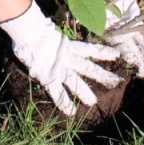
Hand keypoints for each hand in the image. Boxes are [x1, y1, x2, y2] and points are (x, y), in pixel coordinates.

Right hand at [0, 1, 120, 115]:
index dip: (103, 51)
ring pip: (75, 81)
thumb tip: (49, 33)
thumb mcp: (46, 34)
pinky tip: (70, 112)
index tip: (117, 55)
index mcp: (67, 46)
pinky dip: (63, 102)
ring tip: (93, 102)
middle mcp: (66, 57)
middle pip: (88, 67)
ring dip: (85, 92)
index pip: (90, 49)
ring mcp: (58, 67)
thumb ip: (51, 37)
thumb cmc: (32, 32)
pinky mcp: (48, 76)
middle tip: (116, 82)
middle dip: (102, 75)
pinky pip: (56, 92)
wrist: (26, 32)